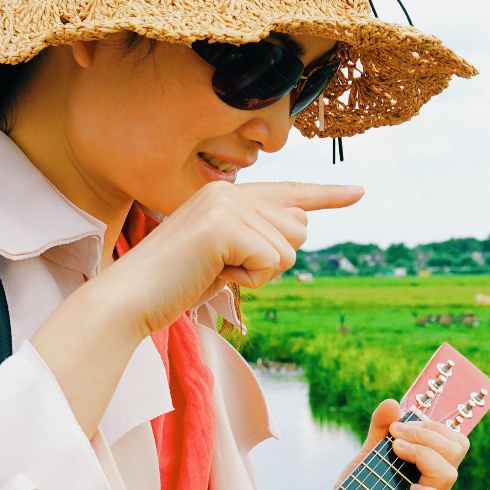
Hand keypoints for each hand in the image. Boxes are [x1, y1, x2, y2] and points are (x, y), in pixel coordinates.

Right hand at [91, 180, 363, 338]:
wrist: (130, 298)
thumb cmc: (175, 284)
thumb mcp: (226, 259)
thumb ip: (260, 238)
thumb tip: (302, 221)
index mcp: (226, 194)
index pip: (288, 193)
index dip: (327, 196)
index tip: (359, 192)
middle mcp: (228, 190)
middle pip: (298, 229)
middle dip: (271, 262)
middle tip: (224, 270)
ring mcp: (226, 205)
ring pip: (289, 249)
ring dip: (258, 274)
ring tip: (215, 272)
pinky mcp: (225, 226)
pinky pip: (272, 262)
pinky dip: (249, 280)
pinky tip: (215, 276)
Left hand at [346, 400, 467, 489]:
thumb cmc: (362, 483)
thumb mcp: (369, 450)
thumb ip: (381, 427)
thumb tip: (392, 404)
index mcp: (433, 464)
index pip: (456, 441)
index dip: (434, 427)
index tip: (400, 425)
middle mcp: (437, 482)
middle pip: (457, 449)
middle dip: (425, 434)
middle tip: (395, 435)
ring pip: (448, 473)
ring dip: (421, 453)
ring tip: (394, 450)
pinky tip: (404, 486)